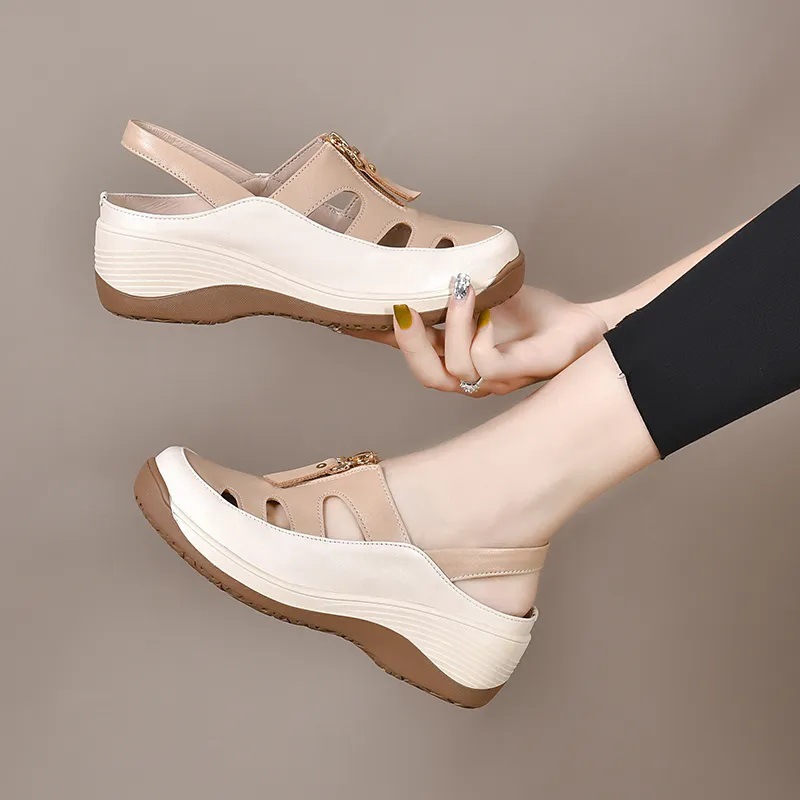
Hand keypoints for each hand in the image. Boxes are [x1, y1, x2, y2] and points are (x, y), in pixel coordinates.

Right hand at [343, 282, 607, 396]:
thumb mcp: (482, 295)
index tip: (345, 314)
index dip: (376, 338)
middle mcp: (473, 377)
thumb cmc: (532, 315)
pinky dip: (479, 333)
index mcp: (457, 358)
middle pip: (427, 377)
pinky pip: (484, 364)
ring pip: (452, 371)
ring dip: (451, 326)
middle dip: (407, 342)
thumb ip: (446, 291)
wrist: (584, 326)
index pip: (409, 354)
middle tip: (404, 306)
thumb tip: (412, 263)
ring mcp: (498, 381)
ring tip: (461, 290)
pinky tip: (489, 311)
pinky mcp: (523, 372)